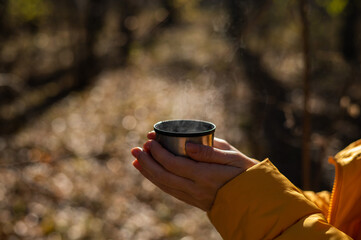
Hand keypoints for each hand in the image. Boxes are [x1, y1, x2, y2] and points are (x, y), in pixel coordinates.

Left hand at [131, 132, 257, 210]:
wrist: (253, 198)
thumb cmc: (244, 171)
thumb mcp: (232, 156)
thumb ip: (209, 151)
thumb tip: (187, 145)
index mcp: (205, 175)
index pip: (174, 163)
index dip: (159, 153)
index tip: (150, 141)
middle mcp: (196, 189)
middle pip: (164, 176)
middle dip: (147, 162)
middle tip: (135, 149)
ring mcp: (194, 197)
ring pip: (165, 185)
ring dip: (148, 172)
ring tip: (136, 160)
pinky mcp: (193, 200)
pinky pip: (171, 191)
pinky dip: (158, 181)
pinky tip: (151, 174)